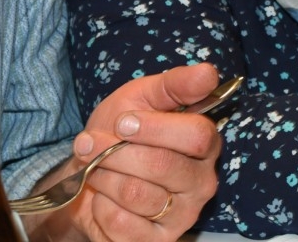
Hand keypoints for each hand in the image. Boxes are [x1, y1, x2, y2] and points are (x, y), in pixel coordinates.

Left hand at [27, 63, 222, 241]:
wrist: (88, 173)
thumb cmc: (120, 132)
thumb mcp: (141, 97)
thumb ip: (174, 84)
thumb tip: (209, 72)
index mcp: (204, 144)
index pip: (195, 135)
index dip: (153, 128)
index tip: (122, 122)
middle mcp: (201, 182)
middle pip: (162, 165)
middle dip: (115, 151)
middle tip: (91, 144)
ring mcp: (181, 216)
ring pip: (136, 193)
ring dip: (103, 175)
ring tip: (96, 168)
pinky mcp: (157, 241)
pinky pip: (121, 223)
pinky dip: (101, 205)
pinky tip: (105, 197)